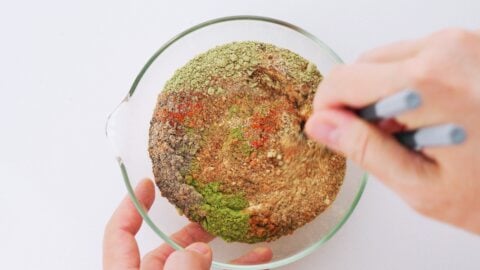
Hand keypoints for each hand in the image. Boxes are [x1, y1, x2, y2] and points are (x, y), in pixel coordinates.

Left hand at [103, 179, 272, 269]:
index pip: (119, 235)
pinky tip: (258, 257)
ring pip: (200, 260)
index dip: (131, 206)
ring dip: (223, 245)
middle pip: (169, 245)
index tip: (147, 184)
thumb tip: (197, 249)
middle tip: (210, 206)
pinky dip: (240, 265)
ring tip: (241, 226)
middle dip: (193, 225)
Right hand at [305, 29, 479, 233]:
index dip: (329, 109)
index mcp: (426, 81)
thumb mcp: (420, 184)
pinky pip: (420, 58)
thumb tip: (321, 125)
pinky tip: (439, 116)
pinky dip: (414, 86)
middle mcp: (445, 48)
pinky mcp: (474, 45)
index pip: (342, 80)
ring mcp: (465, 42)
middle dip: (362, 103)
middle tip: (392, 140)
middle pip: (364, 66)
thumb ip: (363, 149)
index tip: (336, 131)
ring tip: (423, 131)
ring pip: (390, 60)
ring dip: (389, 95)